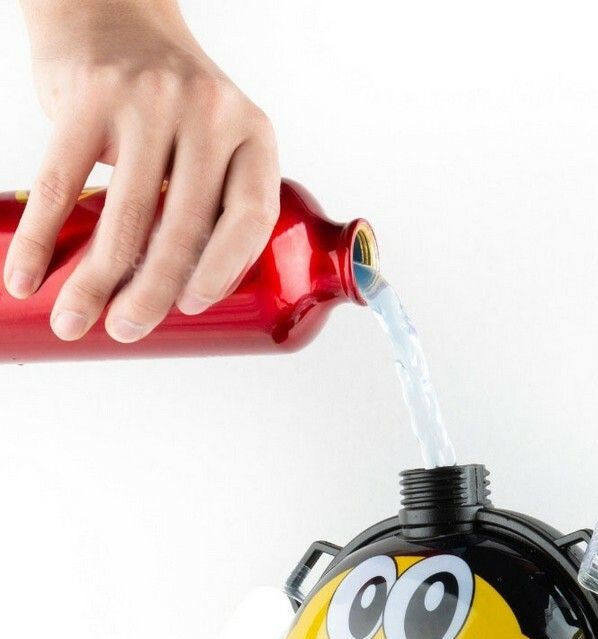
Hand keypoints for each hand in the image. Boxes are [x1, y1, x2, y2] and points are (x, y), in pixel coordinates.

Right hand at [6, 0, 279, 341]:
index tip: (191, 305)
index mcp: (253, 137)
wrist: (114, 16)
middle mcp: (209, 116)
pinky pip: (60, 183)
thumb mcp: (218, 143)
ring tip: (76, 321)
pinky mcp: (90, 97)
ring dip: (95, 281)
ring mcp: (150, 103)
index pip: (251, 217)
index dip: (223, 269)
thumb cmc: (171, 105)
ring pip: (123, 215)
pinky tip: (27, 278)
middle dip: (151, 293)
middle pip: (184, 227)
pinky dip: (41, 239)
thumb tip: (185, 293)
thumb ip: (215, 202)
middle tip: (128, 331)